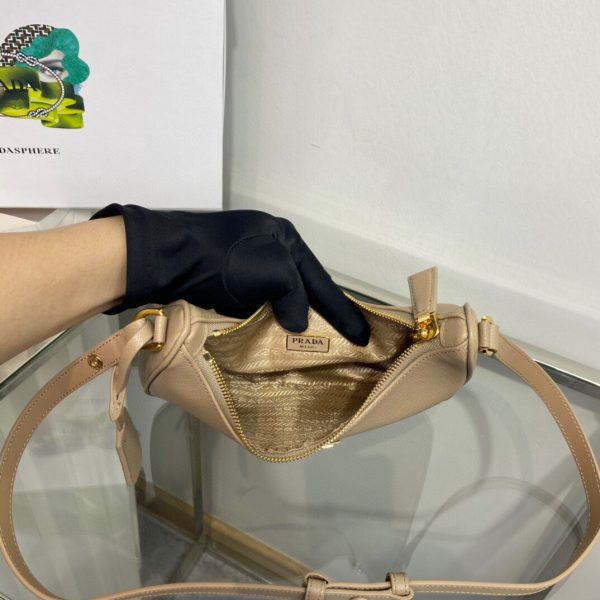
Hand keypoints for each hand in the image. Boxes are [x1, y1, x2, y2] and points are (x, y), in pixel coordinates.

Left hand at [91, 204, 369, 345]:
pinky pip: (256, 305)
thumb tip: (298, 324)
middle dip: (320, 315)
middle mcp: (268, 247)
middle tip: (341, 344)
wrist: (165, 258)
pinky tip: (273, 341)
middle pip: (302, 288)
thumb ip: (294, 297)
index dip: (343, 310)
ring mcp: (244, 263)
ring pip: (278, 299)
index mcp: (284, 238)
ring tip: (310, 349)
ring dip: (291, 322)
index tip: (363, 335)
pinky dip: (267, 323)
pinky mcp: (223, 280)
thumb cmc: (224, 260)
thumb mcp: (272, 271)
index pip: (321, 280)